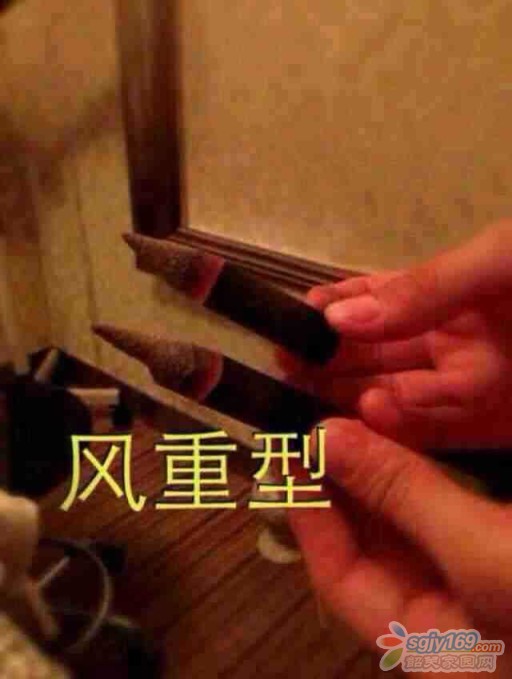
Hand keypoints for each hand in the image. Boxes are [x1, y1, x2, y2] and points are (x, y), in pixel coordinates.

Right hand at [280, 221, 511, 448]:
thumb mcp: (495, 261)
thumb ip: (424, 289)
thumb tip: (339, 318)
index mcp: (443, 294)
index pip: (374, 301)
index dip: (332, 309)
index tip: (292, 318)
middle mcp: (444, 340)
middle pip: (372, 353)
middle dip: (327, 357)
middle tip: (284, 366)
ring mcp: (464, 386)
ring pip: (392, 394)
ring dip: (349, 395)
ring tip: (309, 395)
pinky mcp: (486, 427)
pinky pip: (430, 429)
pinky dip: (395, 426)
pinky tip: (367, 413)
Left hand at [290, 419, 511, 676]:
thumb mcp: (480, 550)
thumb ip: (402, 494)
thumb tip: (324, 439)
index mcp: (429, 648)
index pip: (340, 580)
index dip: (309, 516)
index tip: (288, 459)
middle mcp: (446, 617)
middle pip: (373, 546)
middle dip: (342, 486)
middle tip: (317, 429)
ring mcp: (475, 576)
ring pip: (410, 521)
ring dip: (380, 471)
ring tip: (350, 423)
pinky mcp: (500, 541)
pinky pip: (447, 507)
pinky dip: (423, 470)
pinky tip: (403, 435)